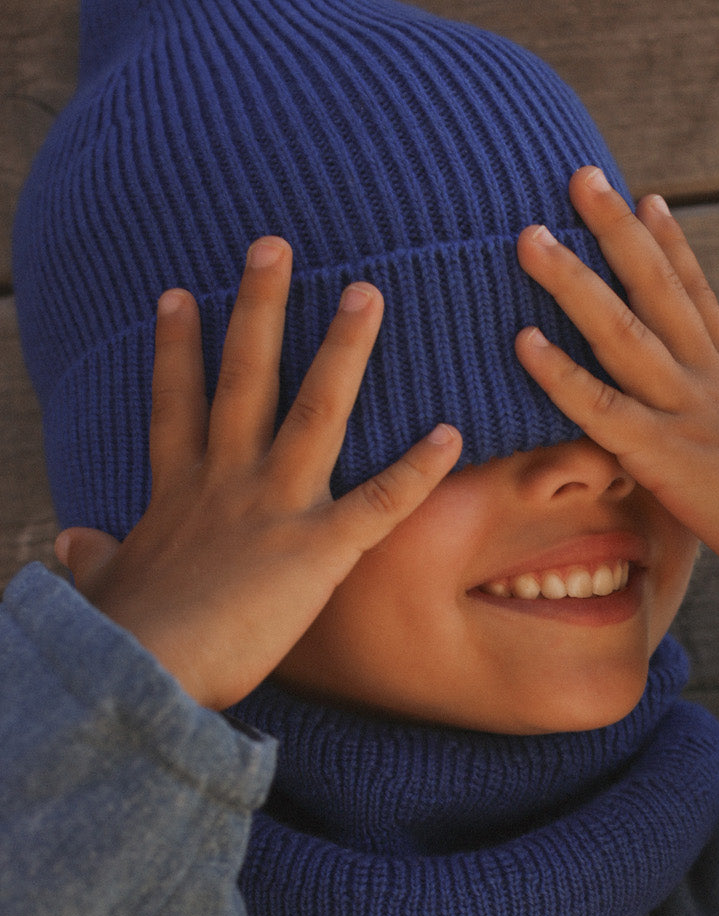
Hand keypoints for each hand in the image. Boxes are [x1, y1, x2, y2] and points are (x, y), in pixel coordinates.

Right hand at [55, 238, 461, 708]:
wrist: (147, 669)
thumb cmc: (127, 636)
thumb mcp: (106, 585)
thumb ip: (95, 558)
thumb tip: (69, 543)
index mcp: (179, 491)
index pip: (177, 403)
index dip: (177, 348)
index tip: (179, 294)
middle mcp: (227, 481)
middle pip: (244, 376)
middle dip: (260, 307)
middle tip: (275, 246)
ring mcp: (275, 507)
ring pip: (316, 410)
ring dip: (345, 350)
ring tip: (369, 292)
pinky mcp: (319, 549)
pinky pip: (381, 502)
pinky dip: (419, 469)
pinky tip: (451, 434)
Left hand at [515, 167, 718, 648]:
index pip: (698, 293)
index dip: (670, 242)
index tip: (643, 195)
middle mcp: (710, 377)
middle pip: (658, 287)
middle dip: (616, 229)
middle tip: (579, 176)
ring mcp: (687, 412)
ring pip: (622, 331)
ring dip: (575, 280)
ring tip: (530, 237)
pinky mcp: (665, 457)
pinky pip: (602, 410)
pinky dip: (561, 374)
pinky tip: (524, 341)